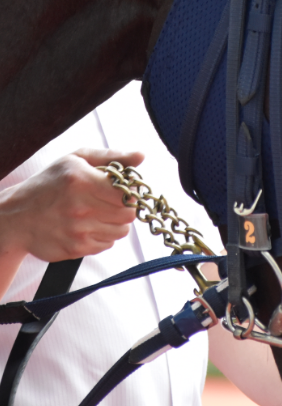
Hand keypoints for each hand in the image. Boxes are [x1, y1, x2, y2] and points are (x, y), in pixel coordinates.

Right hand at [0, 148, 143, 263]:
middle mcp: (80, 208)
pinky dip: (104, 235)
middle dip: (126, 207)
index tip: (125, 189)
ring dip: (117, 222)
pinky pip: (107, 244)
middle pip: (128, 214)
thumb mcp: (76, 159)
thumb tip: (142, 157)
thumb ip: (112, 156)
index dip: (131, 192)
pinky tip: (90, 224)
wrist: (16, 217)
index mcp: (81, 181)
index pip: (127, 193)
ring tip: (101, 212)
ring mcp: (77, 231)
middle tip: (115, 201)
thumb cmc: (49, 183)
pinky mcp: (75, 249)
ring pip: (121, 231)